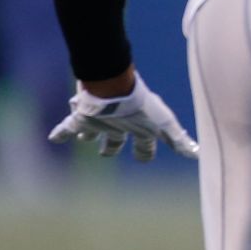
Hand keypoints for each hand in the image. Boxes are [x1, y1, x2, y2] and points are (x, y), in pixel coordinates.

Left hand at [48, 72, 198, 161]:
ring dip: (89, 137)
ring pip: (93, 132)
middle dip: (113, 147)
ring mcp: (100, 122)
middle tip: (107, 154)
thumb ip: (179, 140)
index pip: (144, 144)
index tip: (144, 159)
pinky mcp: (82, 118)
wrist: (114, 90)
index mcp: (139, 127)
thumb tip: (197, 154)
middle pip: (116, 139)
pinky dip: (60, 133)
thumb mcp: (164, 125)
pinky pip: (67, 127)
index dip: (145, 152)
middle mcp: (119, 125)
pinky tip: (52, 138)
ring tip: (83, 140)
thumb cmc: (141, 108)